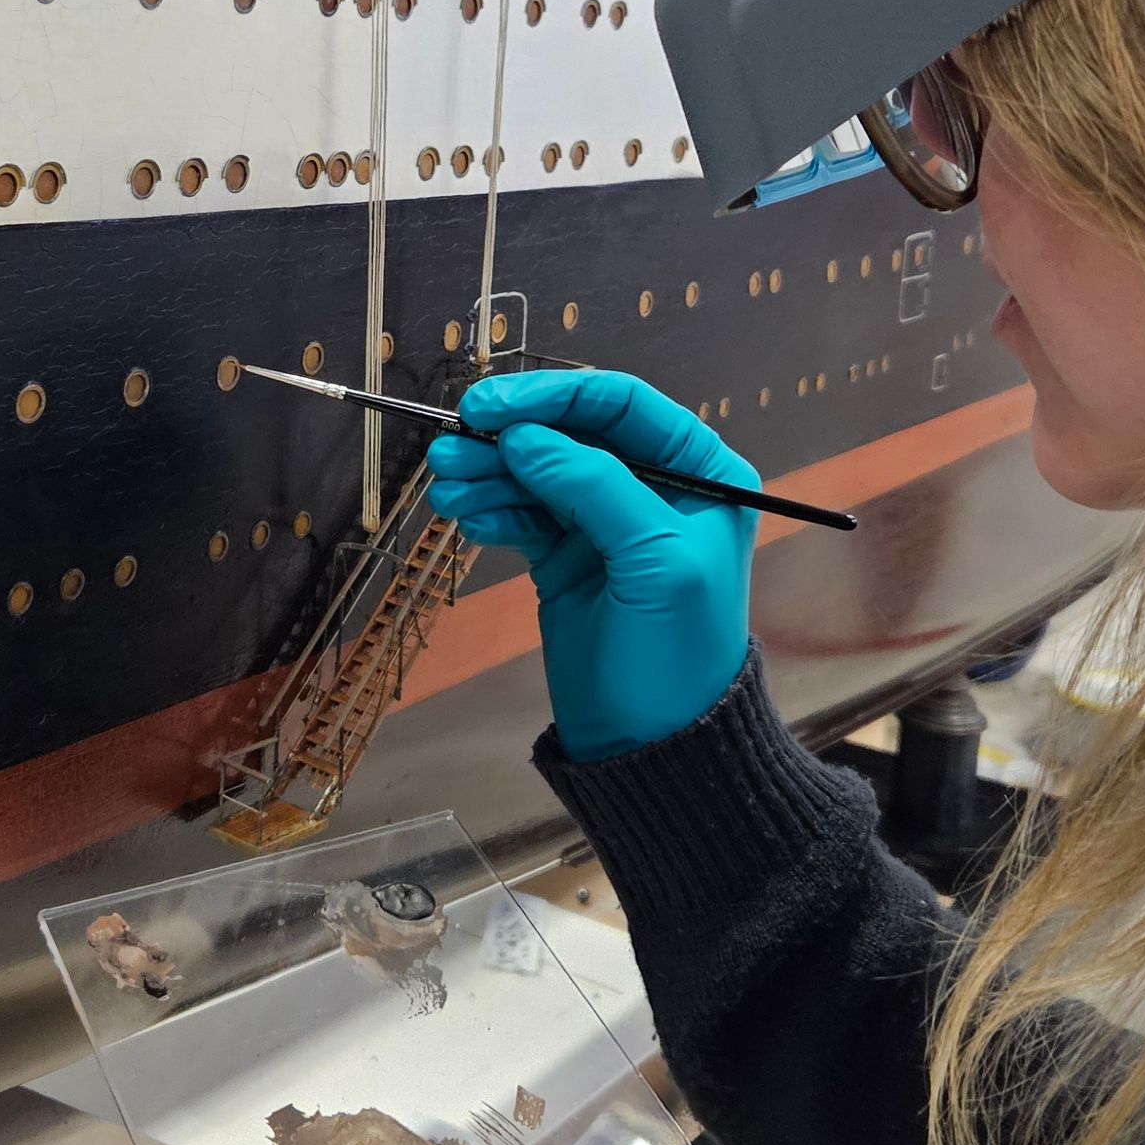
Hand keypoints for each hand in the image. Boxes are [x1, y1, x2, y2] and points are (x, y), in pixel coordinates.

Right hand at [426, 370, 756, 758]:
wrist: (652, 748)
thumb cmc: (676, 655)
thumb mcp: (654, 562)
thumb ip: (596, 488)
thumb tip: (525, 438)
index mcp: (699, 473)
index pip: (620, 404)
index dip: (553, 396)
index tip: (489, 408)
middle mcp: (652, 487)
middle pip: (568, 434)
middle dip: (507, 438)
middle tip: (449, 449)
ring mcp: (604, 523)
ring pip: (536, 472)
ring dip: (487, 473)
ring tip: (445, 486)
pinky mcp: (566, 558)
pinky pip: (521, 514)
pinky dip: (491, 510)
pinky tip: (467, 518)